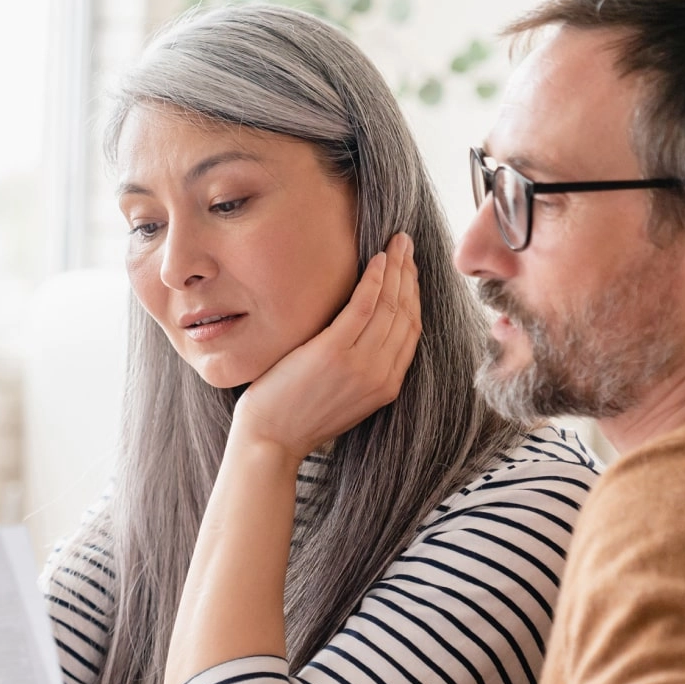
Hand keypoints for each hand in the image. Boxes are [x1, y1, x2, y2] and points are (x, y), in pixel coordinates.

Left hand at [234, 232, 419, 460]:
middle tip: (407, 244)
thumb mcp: (344, 397)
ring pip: (390, 305)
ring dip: (397, 269)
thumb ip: (362, 370)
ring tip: (397, 242)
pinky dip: (374, 279)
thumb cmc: (296, 417)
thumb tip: (365, 336)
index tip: (410, 271)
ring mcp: (359, 364)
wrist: (270, 441)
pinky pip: (364, 306)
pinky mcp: (334, 352)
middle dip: (410, 274)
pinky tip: (377, 260)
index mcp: (386, 386)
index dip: (414, 296)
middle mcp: (380, 375)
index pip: (411, 331)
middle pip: (406, 313)